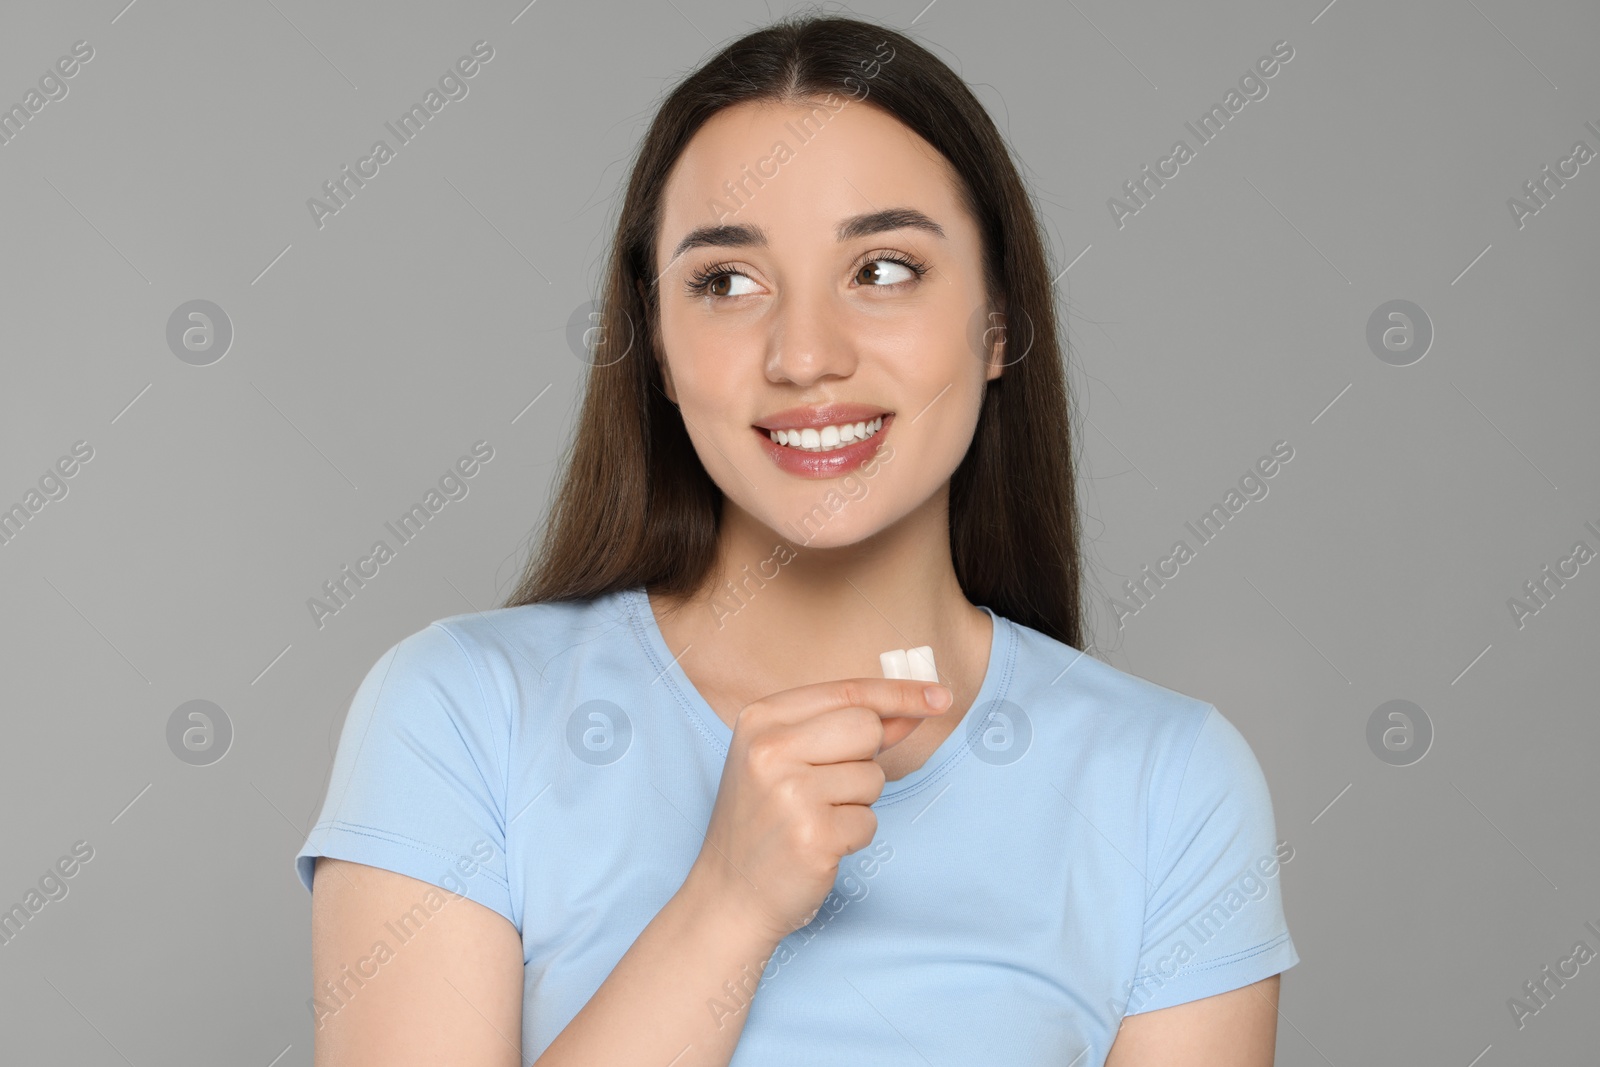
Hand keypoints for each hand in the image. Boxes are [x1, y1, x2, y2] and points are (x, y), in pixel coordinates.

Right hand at [688, 677, 952, 944]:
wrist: (728, 893)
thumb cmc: (763, 821)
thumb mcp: (786, 759)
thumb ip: (845, 730)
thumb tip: (910, 708)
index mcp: (760, 719)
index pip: (847, 692)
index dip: (900, 694)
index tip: (940, 697)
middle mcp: (769, 749)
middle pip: (866, 728)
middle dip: (866, 758)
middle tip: (828, 787)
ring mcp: (790, 793)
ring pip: (873, 778)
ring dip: (857, 803)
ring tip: (814, 818)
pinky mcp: (813, 836)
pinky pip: (869, 822)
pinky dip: (853, 836)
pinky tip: (818, 845)